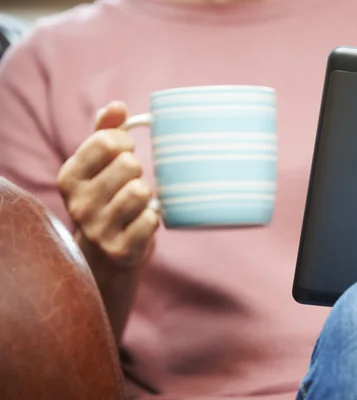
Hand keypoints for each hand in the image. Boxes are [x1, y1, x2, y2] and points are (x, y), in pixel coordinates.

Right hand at [57, 101, 158, 267]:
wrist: (105, 252)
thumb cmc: (107, 196)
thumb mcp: (98, 162)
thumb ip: (106, 130)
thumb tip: (117, 106)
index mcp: (69, 176)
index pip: (107, 141)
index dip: (125, 142)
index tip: (124, 153)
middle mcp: (78, 204)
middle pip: (128, 164)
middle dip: (137, 169)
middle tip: (131, 181)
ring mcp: (98, 229)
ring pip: (140, 191)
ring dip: (147, 193)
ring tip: (139, 201)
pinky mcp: (120, 249)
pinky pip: (151, 220)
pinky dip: (154, 217)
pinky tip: (144, 221)